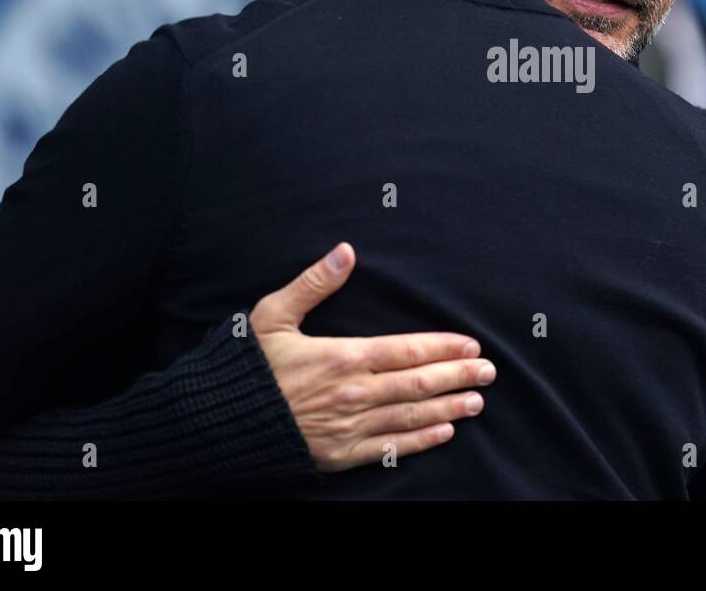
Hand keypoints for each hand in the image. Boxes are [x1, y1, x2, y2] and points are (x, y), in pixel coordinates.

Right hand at [248, 242, 496, 471]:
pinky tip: (443, 431)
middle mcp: (353, 393)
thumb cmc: (246, 366)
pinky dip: (421, 440)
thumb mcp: (273, 315)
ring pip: (411, 415)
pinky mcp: (341, 455)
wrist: (215, 423)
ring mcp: (349, 426)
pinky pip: (390, 448)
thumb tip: (346, 250)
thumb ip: (314, 283)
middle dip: (458, 376)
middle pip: (419, 383)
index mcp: (342, 356)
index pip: (407, 350)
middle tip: (489, 371)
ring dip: (449, 407)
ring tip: (477, 401)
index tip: (471, 344)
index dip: (443, 347)